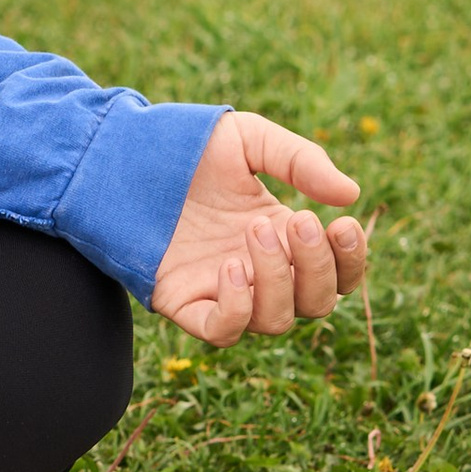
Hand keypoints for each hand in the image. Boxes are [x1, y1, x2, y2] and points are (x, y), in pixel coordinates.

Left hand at [149, 111, 364, 344]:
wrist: (119, 152)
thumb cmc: (184, 145)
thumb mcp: (248, 140)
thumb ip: (300, 161)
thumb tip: (351, 195)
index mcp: (282, 235)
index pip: (338, 272)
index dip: (351, 259)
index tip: (343, 223)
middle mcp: (258, 270)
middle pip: (316, 301)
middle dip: (317, 265)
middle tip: (299, 220)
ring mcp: (221, 288)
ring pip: (276, 320)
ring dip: (278, 280)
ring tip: (255, 231)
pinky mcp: (183, 302)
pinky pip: (223, 331)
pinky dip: (238, 309)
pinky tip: (231, 267)